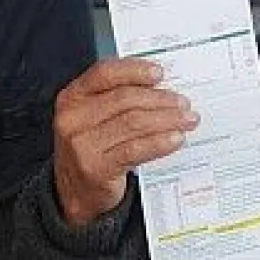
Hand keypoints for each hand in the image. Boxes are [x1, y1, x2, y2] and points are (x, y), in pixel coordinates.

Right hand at [52, 58, 199, 225]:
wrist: (75, 190)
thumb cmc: (92, 146)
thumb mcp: (94, 116)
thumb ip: (118, 97)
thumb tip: (162, 86)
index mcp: (72, 97)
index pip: (104, 73)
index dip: (135, 69)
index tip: (159, 72)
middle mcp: (72, 119)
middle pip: (125, 99)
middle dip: (161, 99)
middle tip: (183, 103)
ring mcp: (82, 145)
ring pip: (134, 123)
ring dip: (167, 119)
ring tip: (187, 120)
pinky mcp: (96, 168)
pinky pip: (136, 149)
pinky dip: (160, 142)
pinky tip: (176, 138)